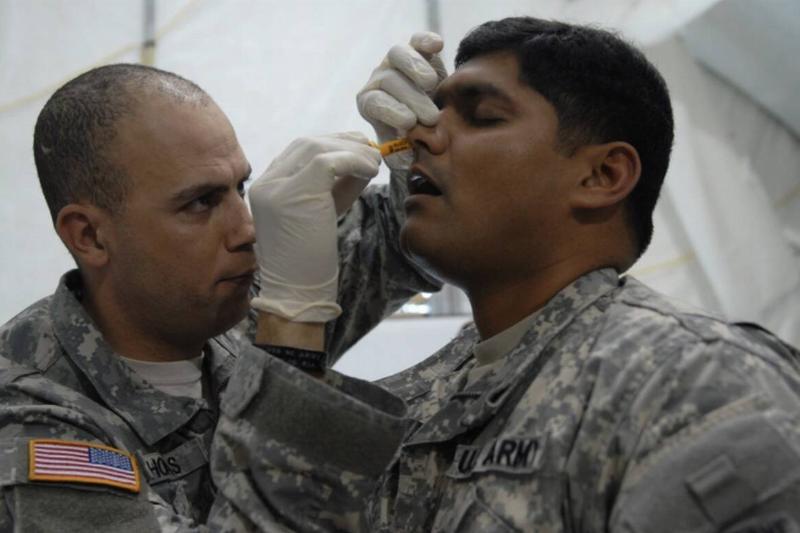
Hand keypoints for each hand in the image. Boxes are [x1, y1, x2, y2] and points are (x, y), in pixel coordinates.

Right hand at [249, 132, 380, 321]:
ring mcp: (275, 188)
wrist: (296, 294)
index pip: (299, 151)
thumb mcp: (321, 214)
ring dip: (352, 151)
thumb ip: (335, 186)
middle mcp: (265, 184)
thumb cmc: (310, 261)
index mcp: (266, 188)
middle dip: (342, 142)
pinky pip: (327, 161)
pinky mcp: (293, 195)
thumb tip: (364, 158)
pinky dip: (354, 160)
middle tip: (371, 151)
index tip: (358, 151)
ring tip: (375, 162)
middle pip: (306, 144)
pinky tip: (371, 170)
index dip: (332, 144)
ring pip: (316, 147)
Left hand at [357, 32, 447, 170]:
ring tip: (432, 85)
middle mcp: (379, 79)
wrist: (429, 117)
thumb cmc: (413, 136)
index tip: (410, 123)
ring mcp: (395, 61)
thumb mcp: (405, 150)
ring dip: (415, 68)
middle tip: (432, 117)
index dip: (391, 111)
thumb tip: (405, 159)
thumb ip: (402, 156)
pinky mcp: (416, 48)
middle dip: (411, 99)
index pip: (373, 101)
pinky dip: (426, 41)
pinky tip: (438, 47)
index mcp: (369, 102)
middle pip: (388, 80)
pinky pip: (416, 40)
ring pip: (397, 54)